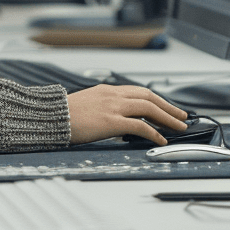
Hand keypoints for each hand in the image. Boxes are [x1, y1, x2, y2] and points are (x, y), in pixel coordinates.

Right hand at [66, 86, 186, 144]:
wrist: (48, 117)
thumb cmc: (62, 115)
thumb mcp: (85, 105)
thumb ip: (102, 109)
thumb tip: (113, 121)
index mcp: (106, 90)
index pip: (138, 92)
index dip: (156, 100)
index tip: (166, 107)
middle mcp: (113, 95)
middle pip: (149, 97)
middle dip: (168, 107)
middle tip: (181, 116)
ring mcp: (113, 107)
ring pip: (149, 109)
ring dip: (168, 118)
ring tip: (179, 127)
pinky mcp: (111, 121)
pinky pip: (140, 126)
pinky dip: (154, 132)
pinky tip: (161, 139)